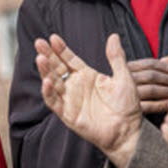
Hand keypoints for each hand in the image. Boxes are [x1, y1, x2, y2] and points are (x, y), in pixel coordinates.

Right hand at [35, 33, 142, 167]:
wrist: (128, 131)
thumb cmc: (128, 107)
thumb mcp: (124, 78)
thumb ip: (116, 57)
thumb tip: (114, 36)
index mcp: (88, 77)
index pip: (70, 59)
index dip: (61, 49)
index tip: (53, 37)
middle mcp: (76, 87)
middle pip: (57, 68)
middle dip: (47, 55)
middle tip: (39, 42)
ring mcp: (71, 101)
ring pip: (53, 82)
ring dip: (45, 70)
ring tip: (40, 58)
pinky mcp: (68, 115)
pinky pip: (55, 102)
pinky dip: (49, 92)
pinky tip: (47, 81)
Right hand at [127, 56, 167, 113]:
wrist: (106, 114)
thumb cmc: (124, 92)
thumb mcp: (137, 77)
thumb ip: (154, 68)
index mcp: (126, 69)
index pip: (149, 64)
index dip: (167, 67)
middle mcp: (124, 80)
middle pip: (152, 76)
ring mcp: (125, 95)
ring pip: (151, 90)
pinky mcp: (128, 110)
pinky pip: (148, 107)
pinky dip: (162, 105)